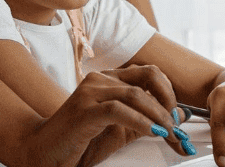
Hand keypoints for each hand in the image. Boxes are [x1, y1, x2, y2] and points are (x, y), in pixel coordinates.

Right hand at [27, 65, 189, 166]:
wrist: (44, 152)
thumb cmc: (81, 141)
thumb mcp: (122, 130)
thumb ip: (148, 121)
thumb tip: (180, 117)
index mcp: (109, 79)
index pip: (149, 73)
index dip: (169, 92)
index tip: (178, 116)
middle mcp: (100, 78)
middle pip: (147, 76)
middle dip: (168, 101)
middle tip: (176, 125)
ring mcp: (89, 92)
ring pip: (135, 93)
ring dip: (158, 115)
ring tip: (167, 133)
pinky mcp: (83, 110)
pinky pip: (118, 110)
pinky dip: (140, 122)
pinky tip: (151, 133)